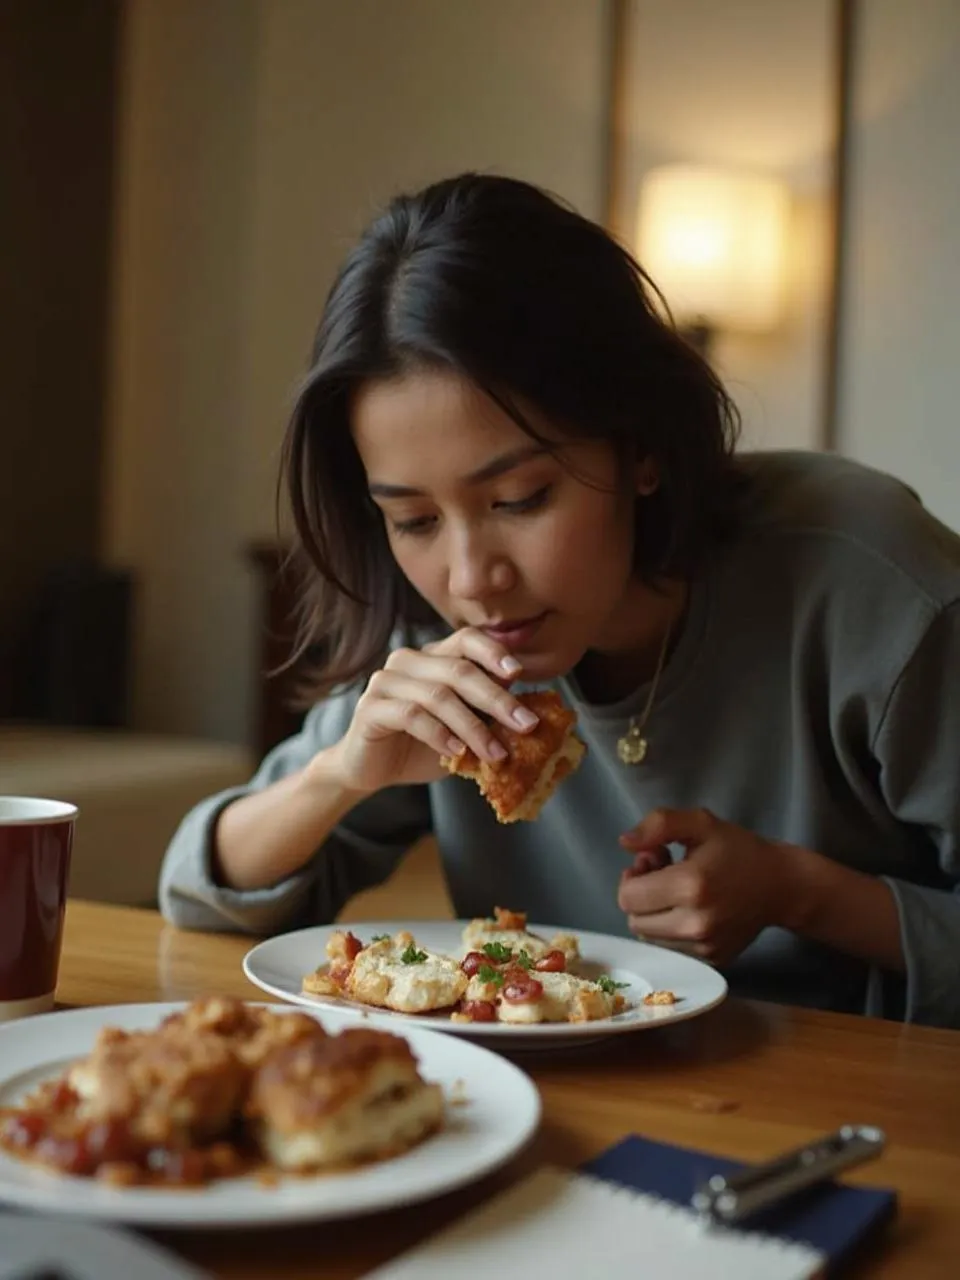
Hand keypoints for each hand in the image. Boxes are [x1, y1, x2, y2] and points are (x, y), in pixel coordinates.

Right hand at [325, 628, 538, 794]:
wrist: (372, 770)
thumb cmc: (421, 746)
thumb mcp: (462, 728)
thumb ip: (486, 713)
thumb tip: (528, 711)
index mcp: (433, 656)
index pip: (466, 639)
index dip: (493, 652)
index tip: (519, 672)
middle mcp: (408, 660)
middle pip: (459, 670)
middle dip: (497, 699)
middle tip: (526, 725)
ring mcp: (386, 681)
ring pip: (438, 695)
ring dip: (473, 727)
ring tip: (495, 753)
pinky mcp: (370, 707)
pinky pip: (411, 715)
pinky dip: (439, 734)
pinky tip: (455, 752)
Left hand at [617, 808, 797, 965]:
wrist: (782, 886)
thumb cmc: (738, 850)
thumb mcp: (700, 823)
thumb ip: (659, 825)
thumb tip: (625, 843)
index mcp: (690, 886)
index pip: (628, 897)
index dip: (632, 877)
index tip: (653, 861)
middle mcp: (696, 923)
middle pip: (635, 921)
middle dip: (641, 896)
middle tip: (663, 874)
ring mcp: (705, 946)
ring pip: (650, 937)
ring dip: (655, 914)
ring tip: (678, 891)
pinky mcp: (713, 959)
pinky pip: (672, 947)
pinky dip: (673, 929)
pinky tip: (692, 908)